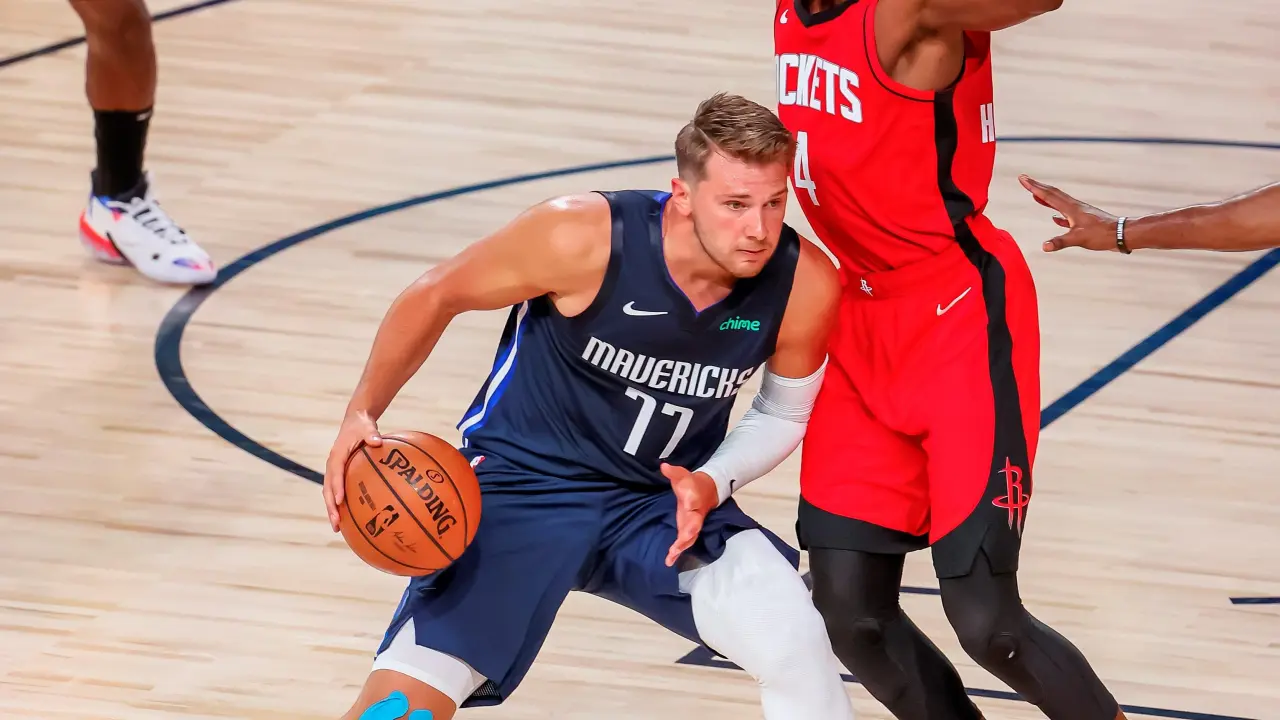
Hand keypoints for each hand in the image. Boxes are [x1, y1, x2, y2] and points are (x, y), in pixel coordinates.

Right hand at [323, 410, 382, 531]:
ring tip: (337, 528)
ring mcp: (334, 471)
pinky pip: (337, 491)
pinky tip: (349, 519)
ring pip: (329, 493)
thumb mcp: (367, 427)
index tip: (340, 501)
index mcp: (337, 455)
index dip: (336, 487)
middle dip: (330, 507)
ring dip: (332, 510)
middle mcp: (332, 465)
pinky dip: (339, 505)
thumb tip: (376, 442)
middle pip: (327, 489)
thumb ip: (371, 434)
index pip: (335, 473)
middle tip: (336, 523)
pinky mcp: (339, 474)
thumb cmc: (362, 426)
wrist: (355, 422)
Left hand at [661, 463, 718, 566]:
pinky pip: (684, 542)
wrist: (706, 492)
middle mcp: (695, 514)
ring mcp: (692, 525)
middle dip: (687, 534)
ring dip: (680, 548)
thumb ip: (673, 472)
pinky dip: (677, 551)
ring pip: (689, 538)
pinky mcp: (687, 531)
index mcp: (694, 499)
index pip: (693, 502)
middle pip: (694, 525)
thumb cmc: (691, 483)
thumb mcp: (682, 475)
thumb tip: (663, 466)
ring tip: (670, 558)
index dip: (691, 503)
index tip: (687, 504)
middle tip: (680, 542)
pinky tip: (669, 561)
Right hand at [1019, 175, 1119, 251]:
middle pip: (1052, 194)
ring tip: (1035, 194)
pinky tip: (1054, 217)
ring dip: (1045, 197)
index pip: (1048, 195)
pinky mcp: (1083, 219)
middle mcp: (1074, 207)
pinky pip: (1065, 213)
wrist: (1120, 234)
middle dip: (1037, 186)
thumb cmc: (1101, 235)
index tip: (1022, 178)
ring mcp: (1079, 212)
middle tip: (1025, 179)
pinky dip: (1057, 212)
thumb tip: (1044, 246)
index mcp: (1071, 208)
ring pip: (1058, 202)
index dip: (1034, 187)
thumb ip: (1060, 242)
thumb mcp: (1079, 239)